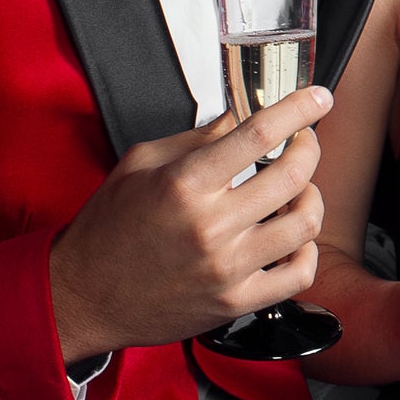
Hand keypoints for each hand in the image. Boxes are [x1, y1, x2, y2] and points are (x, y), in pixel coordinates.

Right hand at [47, 85, 328, 361]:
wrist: (83, 296)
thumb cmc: (108, 229)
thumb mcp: (140, 165)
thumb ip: (196, 139)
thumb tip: (240, 115)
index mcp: (184, 184)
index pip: (259, 134)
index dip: (298, 109)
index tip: (316, 97)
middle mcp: (209, 226)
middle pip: (293, 175)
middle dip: (308, 148)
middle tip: (302, 141)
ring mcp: (226, 269)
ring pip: (305, 224)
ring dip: (312, 197)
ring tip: (297, 190)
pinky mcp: (234, 302)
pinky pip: (299, 275)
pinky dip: (307, 250)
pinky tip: (293, 238)